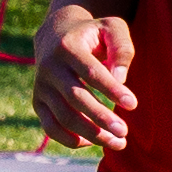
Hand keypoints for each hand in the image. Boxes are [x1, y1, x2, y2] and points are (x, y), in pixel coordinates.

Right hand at [34, 5, 137, 149]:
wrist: (55, 35)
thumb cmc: (92, 34)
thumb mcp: (111, 28)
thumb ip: (121, 48)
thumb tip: (120, 79)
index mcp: (68, 46)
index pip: (91, 72)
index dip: (112, 90)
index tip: (133, 104)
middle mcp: (49, 67)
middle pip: (75, 98)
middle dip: (101, 117)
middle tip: (124, 132)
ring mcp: (41, 86)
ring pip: (63, 117)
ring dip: (91, 134)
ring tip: (118, 142)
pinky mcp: (38, 102)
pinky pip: (51, 127)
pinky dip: (71, 140)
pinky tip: (94, 142)